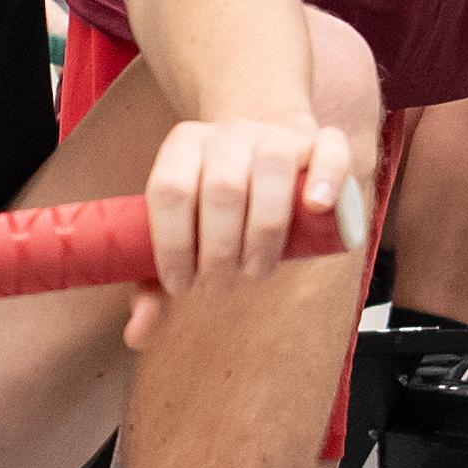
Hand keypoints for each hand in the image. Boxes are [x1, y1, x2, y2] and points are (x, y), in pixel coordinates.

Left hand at [129, 114, 356, 343]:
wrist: (264, 150)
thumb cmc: (216, 206)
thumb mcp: (182, 235)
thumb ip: (153, 284)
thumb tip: (137, 334)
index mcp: (184, 144)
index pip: (170, 190)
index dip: (172, 244)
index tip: (182, 285)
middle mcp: (229, 132)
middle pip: (222, 187)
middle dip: (220, 249)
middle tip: (222, 284)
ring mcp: (277, 134)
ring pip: (272, 168)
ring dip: (265, 230)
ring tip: (257, 270)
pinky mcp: (320, 142)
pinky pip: (329, 150)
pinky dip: (326, 178)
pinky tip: (317, 208)